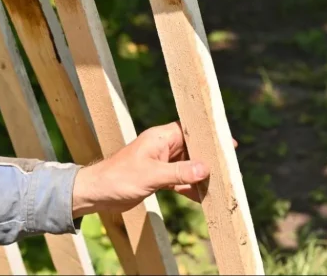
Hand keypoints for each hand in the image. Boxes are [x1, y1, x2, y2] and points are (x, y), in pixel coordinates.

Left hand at [71, 121, 226, 216]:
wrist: (98, 193)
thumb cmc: (119, 177)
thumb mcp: (152, 175)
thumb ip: (178, 172)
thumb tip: (204, 168)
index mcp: (160, 138)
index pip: (189, 130)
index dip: (207, 135)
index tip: (227, 142)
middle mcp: (162, 147)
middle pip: (192, 148)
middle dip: (208, 158)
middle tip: (228, 168)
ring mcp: (160, 162)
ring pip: (187, 165)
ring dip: (200, 175)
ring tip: (219, 185)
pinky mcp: (157, 177)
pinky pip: (179, 179)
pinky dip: (189, 187)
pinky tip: (201, 196)